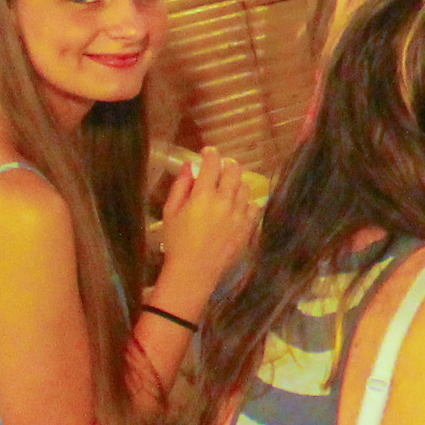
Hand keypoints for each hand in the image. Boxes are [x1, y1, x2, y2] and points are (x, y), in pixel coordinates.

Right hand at [155, 147, 257, 304]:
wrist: (193, 271)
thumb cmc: (176, 242)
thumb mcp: (170, 212)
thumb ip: (181, 186)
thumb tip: (189, 166)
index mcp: (203, 196)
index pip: (212, 164)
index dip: (211, 154)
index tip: (208, 152)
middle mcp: (224, 201)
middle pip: (234, 170)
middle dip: (228, 164)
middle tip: (221, 167)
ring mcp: (239, 214)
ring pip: (245, 187)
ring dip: (237, 183)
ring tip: (228, 188)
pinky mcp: (248, 227)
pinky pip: (254, 206)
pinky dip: (246, 202)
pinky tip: (237, 206)